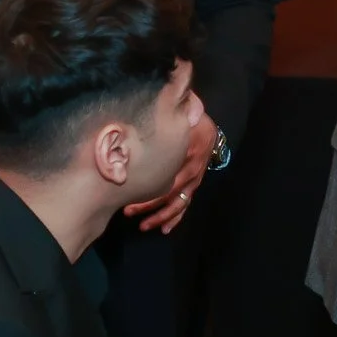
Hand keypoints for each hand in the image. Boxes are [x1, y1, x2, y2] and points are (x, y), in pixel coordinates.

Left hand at [124, 111, 217, 235]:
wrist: (208, 128)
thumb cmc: (189, 121)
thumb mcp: (182, 116)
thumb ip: (169, 113)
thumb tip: (154, 107)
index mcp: (188, 156)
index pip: (167, 178)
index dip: (148, 189)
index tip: (128, 195)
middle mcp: (192, 173)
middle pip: (170, 194)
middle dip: (148, 205)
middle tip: (128, 212)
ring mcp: (193, 182)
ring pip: (178, 204)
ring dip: (161, 216)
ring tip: (143, 226)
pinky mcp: (192, 187)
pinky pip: (185, 206)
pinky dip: (175, 218)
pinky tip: (164, 229)